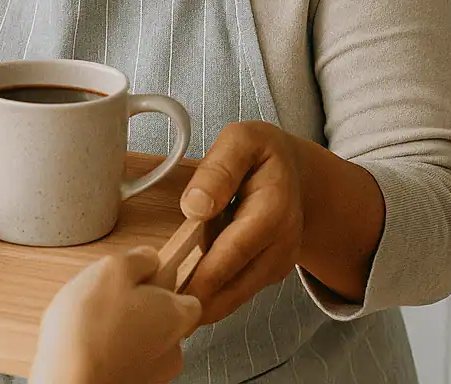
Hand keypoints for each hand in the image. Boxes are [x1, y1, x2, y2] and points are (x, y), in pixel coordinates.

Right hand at [30, 248, 200, 383]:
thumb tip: (147, 258)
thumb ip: (137, 259)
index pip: (187, 297)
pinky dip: (108, 351)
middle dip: (138, 306)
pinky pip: (123, 359)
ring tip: (91, 323)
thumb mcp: (112, 270)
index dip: (163, 285)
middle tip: (109, 298)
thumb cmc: (91, 331)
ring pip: (141, 340)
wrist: (69, 382)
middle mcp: (171, 349)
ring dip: (121, 330)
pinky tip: (87, 345)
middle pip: (162, 319)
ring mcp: (151, 373)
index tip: (141, 277)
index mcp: (176, 316)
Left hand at [179, 121, 304, 323]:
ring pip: (236, 296)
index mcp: (273, 209)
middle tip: (153, 310)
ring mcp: (279, 264)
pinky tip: (184, 292)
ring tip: (161, 306)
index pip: (234, 252)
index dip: (201, 276)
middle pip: (235, 285)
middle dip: (195, 300)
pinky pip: (238, 292)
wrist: (297, 174)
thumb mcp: (241, 141)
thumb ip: (219, 168)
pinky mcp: (270, 274)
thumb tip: (194, 206)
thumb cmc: (263, 154)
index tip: (167, 291)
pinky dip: (212, 296)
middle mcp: (282, 244)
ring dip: (202, 304)